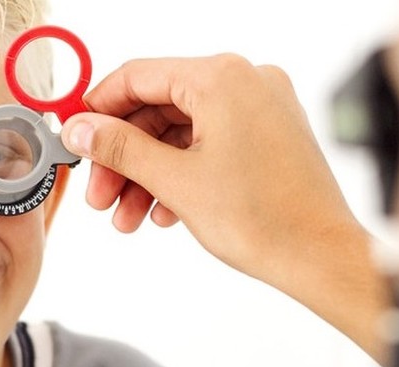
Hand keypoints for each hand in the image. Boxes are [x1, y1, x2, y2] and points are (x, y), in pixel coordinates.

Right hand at [61, 55, 388, 360]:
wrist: (321, 257)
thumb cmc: (265, 220)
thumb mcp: (175, 181)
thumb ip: (120, 148)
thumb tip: (81, 129)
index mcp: (222, 78)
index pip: (137, 76)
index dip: (98, 109)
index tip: (77, 137)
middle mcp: (246, 82)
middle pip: (158, 108)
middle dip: (124, 157)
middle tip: (100, 194)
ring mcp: (261, 107)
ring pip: (182, 132)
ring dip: (149, 174)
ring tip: (128, 216)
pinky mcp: (268, 134)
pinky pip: (209, 144)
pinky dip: (182, 174)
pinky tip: (164, 211)